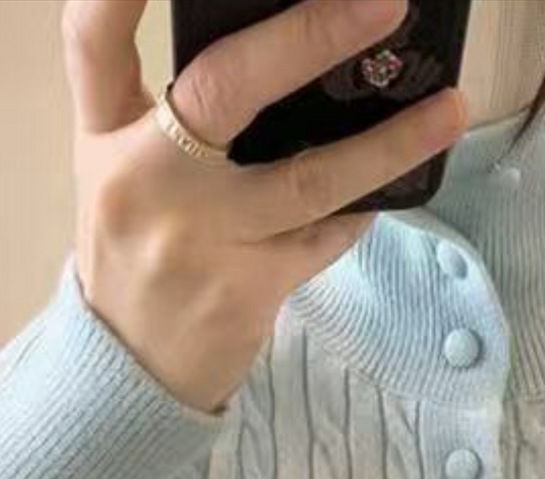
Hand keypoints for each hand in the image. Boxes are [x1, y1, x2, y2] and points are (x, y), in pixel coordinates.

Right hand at [62, 0, 467, 414]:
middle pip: (224, 87)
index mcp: (105, 135)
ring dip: (390, 142)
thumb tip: (279, 39)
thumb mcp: (121, 169)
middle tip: (384, 1)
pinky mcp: (246, 291)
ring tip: (450, 108)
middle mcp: (145, 179)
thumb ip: (164, 105)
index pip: (94, 38)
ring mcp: (200, 240)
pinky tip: (392, 186)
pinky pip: (326, 236)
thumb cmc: (137, 251)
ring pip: (309, 178)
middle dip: (310, 35)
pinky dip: (363, 206)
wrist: (126, 375)